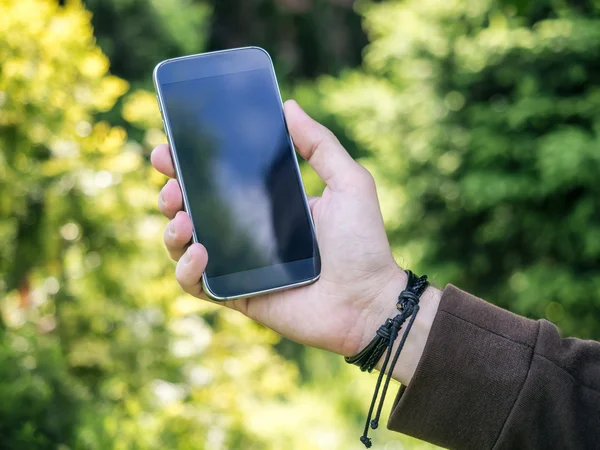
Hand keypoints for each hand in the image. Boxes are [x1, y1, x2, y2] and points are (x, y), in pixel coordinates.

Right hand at [151, 100, 440, 384]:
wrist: (368, 300)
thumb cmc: (363, 243)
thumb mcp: (348, 182)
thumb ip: (320, 145)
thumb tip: (289, 106)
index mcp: (268, 203)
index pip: (221, 180)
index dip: (191, 164)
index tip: (172, 146)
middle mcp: (248, 232)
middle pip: (193, 208)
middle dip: (171, 189)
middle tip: (169, 177)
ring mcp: (239, 265)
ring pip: (184, 245)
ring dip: (171, 228)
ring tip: (181, 215)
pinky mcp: (235, 295)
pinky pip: (195, 284)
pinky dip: (187, 269)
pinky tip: (200, 252)